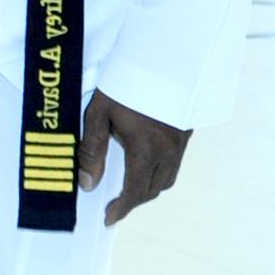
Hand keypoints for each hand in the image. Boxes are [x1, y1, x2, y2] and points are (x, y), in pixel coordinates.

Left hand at [79, 93, 188, 224]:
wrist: (161, 56)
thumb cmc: (125, 83)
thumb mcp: (99, 115)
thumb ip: (92, 151)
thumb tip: (88, 184)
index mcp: (146, 149)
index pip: (135, 192)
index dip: (121, 209)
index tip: (109, 218)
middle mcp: (168, 150)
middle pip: (153, 190)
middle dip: (133, 202)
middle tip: (115, 205)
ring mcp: (181, 142)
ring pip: (167, 178)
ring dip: (149, 189)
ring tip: (130, 188)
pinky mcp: (187, 131)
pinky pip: (175, 163)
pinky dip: (160, 172)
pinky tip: (146, 165)